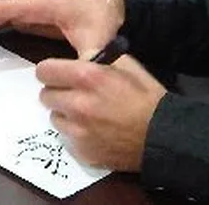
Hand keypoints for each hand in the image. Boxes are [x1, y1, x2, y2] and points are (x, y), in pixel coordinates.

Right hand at [0, 0, 125, 69]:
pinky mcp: (32, 16)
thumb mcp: (100, 45)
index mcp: (43, 5)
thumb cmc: (104, 21)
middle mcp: (31, 3)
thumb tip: (74, 80)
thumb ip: (88, 62)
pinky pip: (3, 21)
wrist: (115, 8)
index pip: (4, 7)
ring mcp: (30, 9)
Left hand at [38, 55, 166, 171]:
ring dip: (66, 115)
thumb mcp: (127, 65)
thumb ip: (96, 57)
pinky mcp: (83, 151)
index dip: (51, 72)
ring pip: (54, 117)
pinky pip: (67, 138)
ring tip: (87, 115)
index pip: (43, 71)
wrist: (166, 138)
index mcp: (88, 77)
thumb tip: (77, 56)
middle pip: (45, 95)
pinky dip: (76, 134)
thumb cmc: (147, 97)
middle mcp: (77, 104)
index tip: (58, 75)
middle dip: (58, 93)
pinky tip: (95, 132)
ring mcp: (78, 131)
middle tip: (75, 95)